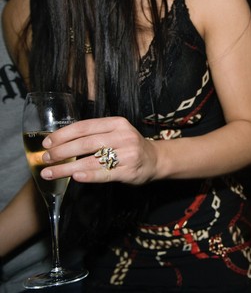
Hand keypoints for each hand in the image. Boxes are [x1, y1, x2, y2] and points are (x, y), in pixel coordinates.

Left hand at [39, 117, 157, 184]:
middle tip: (45, 159)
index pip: (85, 127)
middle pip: (86, 143)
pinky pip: (105, 173)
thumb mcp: (115, 132)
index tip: (47, 143)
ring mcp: (128, 154)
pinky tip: (76, 177)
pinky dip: (89, 175)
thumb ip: (94, 134)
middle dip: (62, 151)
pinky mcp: (130, 171)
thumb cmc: (129, 146)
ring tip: (51, 173)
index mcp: (117, 123)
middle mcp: (124, 136)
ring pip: (92, 160)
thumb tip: (59, 142)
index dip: (63, 135)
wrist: (156, 160)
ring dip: (68, 167)